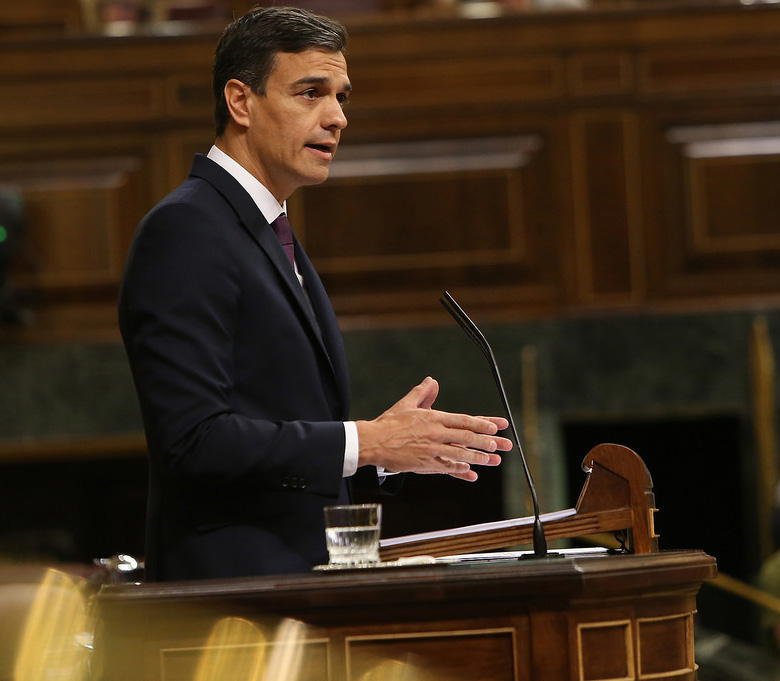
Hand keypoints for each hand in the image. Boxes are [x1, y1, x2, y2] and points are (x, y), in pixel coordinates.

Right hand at [356, 376, 511, 481]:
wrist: (372, 441)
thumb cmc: (389, 422)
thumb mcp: (407, 403)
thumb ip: (422, 392)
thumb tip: (432, 381)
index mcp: (433, 417)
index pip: (464, 419)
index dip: (483, 423)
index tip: (498, 426)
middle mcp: (435, 433)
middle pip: (466, 437)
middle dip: (487, 441)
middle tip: (503, 445)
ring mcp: (431, 449)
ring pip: (460, 453)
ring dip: (479, 457)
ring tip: (493, 460)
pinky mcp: (424, 463)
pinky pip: (446, 467)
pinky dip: (459, 470)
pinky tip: (471, 473)